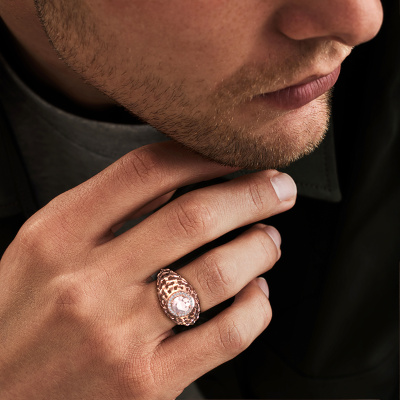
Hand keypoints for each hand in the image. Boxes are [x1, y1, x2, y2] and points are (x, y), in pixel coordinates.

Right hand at [0, 142, 295, 398]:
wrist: (0, 397)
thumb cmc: (20, 317)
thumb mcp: (45, 249)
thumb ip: (106, 210)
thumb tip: (177, 180)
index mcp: (57, 237)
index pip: (147, 171)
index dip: (203, 155)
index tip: (233, 156)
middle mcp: (87, 283)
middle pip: (195, 216)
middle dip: (252, 194)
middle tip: (278, 187)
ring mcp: (118, 337)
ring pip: (220, 274)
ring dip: (259, 247)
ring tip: (269, 238)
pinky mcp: (147, 384)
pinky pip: (227, 335)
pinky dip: (256, 307)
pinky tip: (256, 293)